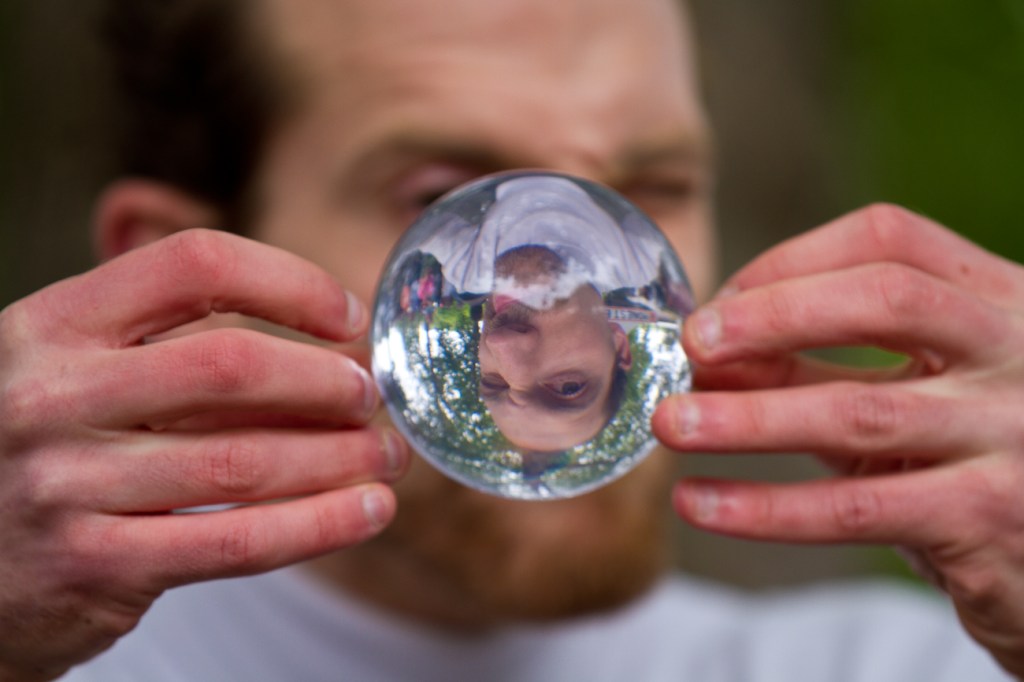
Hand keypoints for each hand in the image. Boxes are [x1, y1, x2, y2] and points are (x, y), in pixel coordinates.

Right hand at [0, 229, 407, 680]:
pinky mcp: (92, 567)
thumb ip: (169, 345)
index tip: (348, 317)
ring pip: (244, 461)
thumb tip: (330, 347)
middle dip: (328, 380)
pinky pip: (236, 541)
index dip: (290, 283)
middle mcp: (51, 394)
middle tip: (373, 398)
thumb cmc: (40, 448)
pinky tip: (369, 511)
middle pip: (231, 365)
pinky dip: (320, 525)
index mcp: (51, 322)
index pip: (193, 265)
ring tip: (386, 456)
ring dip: (340, 456)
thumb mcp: (72, 369)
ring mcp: (64, 485)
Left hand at [653, 204, 1023, 675]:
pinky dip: (765, 508)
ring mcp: (1014, 436)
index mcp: (1002, 303)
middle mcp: (1021, 354)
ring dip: (746, 418)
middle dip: (772, 315)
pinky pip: (854, 510)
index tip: (720, 300)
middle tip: (690, 344)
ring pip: (858, 411)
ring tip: (670, 423)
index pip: (891, 242)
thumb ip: (817, 371)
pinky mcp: (989, 520)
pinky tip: (701, 504)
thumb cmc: (971, 469)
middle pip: (886, 297)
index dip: (792, 261)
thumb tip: (706, 353)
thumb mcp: (907, 401)